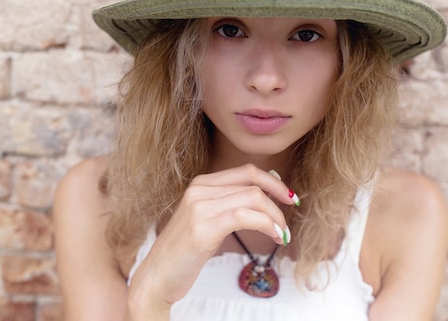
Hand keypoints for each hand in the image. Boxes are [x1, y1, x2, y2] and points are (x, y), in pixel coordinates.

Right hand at [126, 164, 295, 316]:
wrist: (156, 277)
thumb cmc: (184, 253)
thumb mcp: (206, 221)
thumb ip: (228, 206)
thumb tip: (262, 197)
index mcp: (201, 184)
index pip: (246, 171)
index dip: (273, 181)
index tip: (289, 197)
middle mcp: (199, 189)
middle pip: (252, 182)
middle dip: (279, 197)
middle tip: (291, 216)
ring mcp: (199, 206)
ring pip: (253, 197)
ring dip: (275, 216)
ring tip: (281, 234)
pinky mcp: (202, 227)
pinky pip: (245, 216)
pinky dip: (266, 224)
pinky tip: (274, 236)